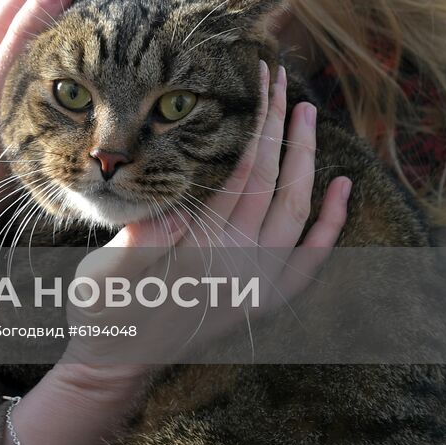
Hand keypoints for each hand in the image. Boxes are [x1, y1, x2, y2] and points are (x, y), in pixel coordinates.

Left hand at [0, 0, 147, 207]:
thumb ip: (22, 36)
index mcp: (8, 16)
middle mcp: (30, 18)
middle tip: (159, 17)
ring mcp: (50, 38)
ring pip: (99, 1)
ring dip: (131, 10)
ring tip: (159, 35)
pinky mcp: (68, 62)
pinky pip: (101, 33)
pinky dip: (126, 37)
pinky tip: (146, 58)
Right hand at [0, 62, 351, 444]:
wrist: (117, 364)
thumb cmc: (104, 312)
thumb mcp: (105, 273)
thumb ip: (138, 244)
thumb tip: (170, 215)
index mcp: (205, 253)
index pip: (244, 172)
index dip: (258, 123)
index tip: (262, 82)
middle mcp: (243, 268)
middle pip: (277, 182)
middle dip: (285, 128)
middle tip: (284, 80)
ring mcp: (259, 286)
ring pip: (298, 211)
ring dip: (307, 161)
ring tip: (308, 115)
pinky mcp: (265, 300)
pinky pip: (313, 258)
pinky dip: (332, 222)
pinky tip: (341, 188)